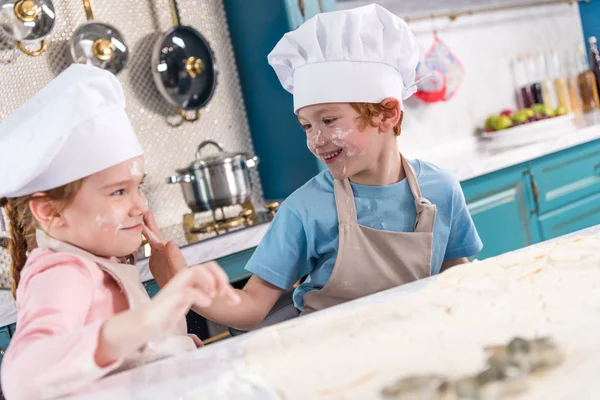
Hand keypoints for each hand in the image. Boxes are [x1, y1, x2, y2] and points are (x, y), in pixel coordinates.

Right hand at [97, 264, 239, 365]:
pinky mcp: (170, 299)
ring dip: (210, 281)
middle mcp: (183, 281)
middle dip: (221, 278)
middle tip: (226, 296)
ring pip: (196, 270)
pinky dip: (200, 296)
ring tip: (214, 296)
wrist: (144, 327)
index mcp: (189, 282)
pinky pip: (187, 291)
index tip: (232, 300)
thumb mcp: (186, 305)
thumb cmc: (163, 316)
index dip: (223, 280)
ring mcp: (176, 288)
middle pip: (206, 266)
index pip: (209, 269)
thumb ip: (197, 296)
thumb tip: (212, 297)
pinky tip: (206, 304)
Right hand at [143, 211, 185, 287]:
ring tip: (138, 218)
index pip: (156, 236)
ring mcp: (158, 255)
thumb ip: (175, 257)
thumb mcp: (179, 269)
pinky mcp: (154, 262)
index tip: (143, 216)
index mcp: (168, 251)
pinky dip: (143, 239)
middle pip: (154, 234)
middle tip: (142, 210)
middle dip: (148, 222)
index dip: (149, 227)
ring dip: (145, 228)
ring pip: (150, 238)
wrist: (183, 290)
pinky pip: (147, 248)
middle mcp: (163, 251)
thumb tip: (169, 242)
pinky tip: (138, 235)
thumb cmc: (185, 280)